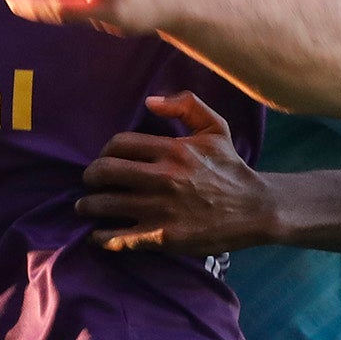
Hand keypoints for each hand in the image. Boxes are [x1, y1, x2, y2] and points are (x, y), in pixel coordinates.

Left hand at [78, 92, 276, 253]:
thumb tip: (149, 101)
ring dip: (89, 205)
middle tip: (89, 182)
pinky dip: (102, 237)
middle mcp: (162, 178)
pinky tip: (97, 235)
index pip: (119, 145)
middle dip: (90, 177)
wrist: (255, 209)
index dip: (104, 151)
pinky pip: (120, 238)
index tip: (104, 159)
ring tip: (85, 207)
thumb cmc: (231, 167)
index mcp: (172, 150)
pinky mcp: (162, 237)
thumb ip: (185, 105)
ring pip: (106, 205)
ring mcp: (161, 209)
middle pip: (105, 172)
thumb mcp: (215, 127)